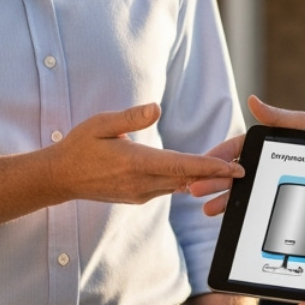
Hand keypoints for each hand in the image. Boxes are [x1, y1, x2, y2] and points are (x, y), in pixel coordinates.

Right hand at [44, 103, 241, 204]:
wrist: (61, 178)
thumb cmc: (80, 146)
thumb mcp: (100, 124)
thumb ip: (130, 117)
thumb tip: (156, 108)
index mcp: (135, 163)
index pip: (181, 166)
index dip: (210, 167)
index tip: (234, 168)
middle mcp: (142, 183)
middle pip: (187, 179)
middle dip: (216, 174)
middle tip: (244, 168)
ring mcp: (141, 194)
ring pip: (179, 186)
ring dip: (203, 179)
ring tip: (229, 170)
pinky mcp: (139, 197)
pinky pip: (168, 189)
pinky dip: (186, 181)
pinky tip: (200, 175)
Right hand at [191, 95, 304, 214]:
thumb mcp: (304, 124)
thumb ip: (278, 117)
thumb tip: (253, 100)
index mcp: (263, 141)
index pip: (234, 148)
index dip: (217, 156)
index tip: (203, 162)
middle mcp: (261, 160)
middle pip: (232, 171)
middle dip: (212, 180)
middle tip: (197, 189)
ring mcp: (266, 178)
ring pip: (239, 188)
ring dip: (222, 198)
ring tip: (208, 209)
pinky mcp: (275, 193)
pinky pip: (255, 201)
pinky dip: (239, 209)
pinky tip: (227, 217)